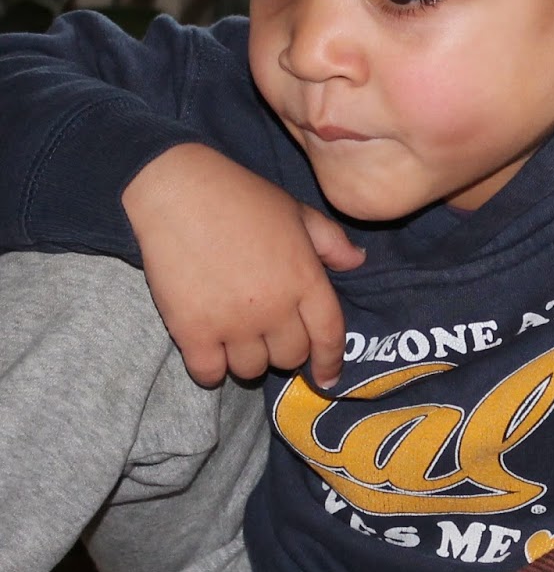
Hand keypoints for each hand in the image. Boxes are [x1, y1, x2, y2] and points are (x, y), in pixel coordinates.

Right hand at [121, 143, 364, 387]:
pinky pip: (209, 373)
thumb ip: (331, 242)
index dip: (331, 361)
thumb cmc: (242, 198)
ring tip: (240, 340)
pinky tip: (211, 354)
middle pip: (290, 357)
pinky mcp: (192, 331)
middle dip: (286, 352)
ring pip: (251, 369)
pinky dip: (212, 370)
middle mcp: (275, 308)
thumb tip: (357, 262)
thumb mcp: (298, 213)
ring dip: (249, 360)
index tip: (327, 378)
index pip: (329, 335)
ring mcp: (233, 323)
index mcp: (306, 280)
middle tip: (272, 336)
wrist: (178, 193)